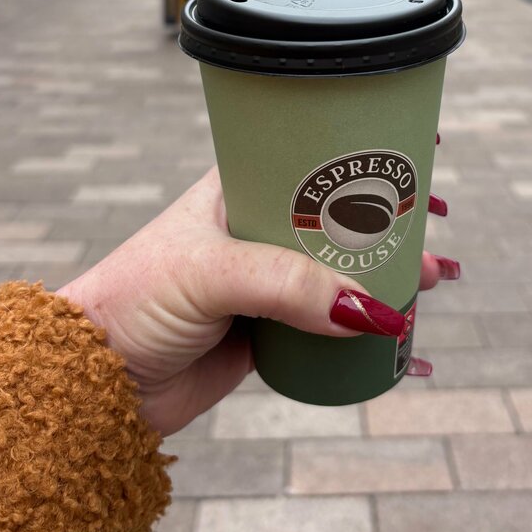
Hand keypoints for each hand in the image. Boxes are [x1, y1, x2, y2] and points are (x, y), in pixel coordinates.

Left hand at [59, 169, 456, 435]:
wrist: (94, 380)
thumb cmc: (134, 299)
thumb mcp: (210, 273)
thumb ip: (288, 285)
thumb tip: (372, 311)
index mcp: (237, 190)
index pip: (312, 158)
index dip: (364, 155)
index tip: (416, 151)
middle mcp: (255, 232)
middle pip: (339, 218)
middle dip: (391, 220)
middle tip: (438, 226)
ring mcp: (264, 284)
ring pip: (341, 273)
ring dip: (388, 275)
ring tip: (433, 281)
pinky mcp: (267, 333)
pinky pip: (329, 330)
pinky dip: (368, 335)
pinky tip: (404, 343)